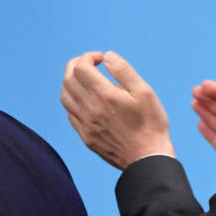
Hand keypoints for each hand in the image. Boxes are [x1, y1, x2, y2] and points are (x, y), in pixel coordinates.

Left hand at [61, 51, 174, 169]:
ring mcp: (85, 124)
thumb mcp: (144, 92)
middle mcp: (89, 109)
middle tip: (90, 63)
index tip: (101, 58)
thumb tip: (108, 56)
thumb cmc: (150, 124)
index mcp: (104, 95)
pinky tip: (84, 99)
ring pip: (65, 97)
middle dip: (76, 65)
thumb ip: (124, 71)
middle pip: (68, 80)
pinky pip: (70, 114)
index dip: (88, 57)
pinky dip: (72, 101)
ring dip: (71, 82)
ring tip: (85, 79)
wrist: (147, 159)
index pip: (81, 68)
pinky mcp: (85, 136)